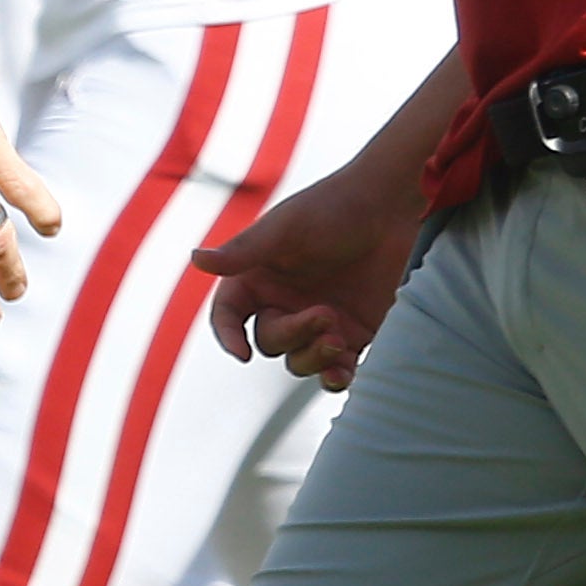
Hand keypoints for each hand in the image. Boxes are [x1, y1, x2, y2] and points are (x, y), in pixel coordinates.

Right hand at [198, 152, 427, 387]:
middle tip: (325, 315)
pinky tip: (342, 374)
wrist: (390, 208)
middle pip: (269, 340)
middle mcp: (283, 302)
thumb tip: (195, 260)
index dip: (228, 335)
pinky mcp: (354, 334)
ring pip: (300, 360)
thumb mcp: (285, 228)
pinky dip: (336, 377)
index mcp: (258, 277)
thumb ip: (244, 251)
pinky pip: (337, 368)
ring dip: (313, 358)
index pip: (229, 314)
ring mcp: (319, 321)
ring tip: (338, 339)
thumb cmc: (333, 208)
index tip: (242, 353)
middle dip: (292, 335)